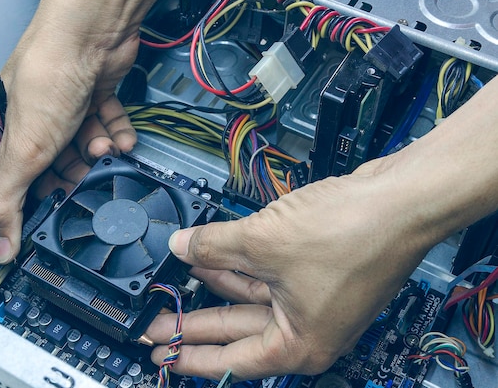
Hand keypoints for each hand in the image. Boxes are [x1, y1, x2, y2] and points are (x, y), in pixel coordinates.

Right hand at [0, 0, 178, 263]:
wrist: (92, 34)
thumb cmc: (50, 78)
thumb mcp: (23, 152)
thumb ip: (8, 201)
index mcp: (7, 131)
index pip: (18, 178)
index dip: (39, 196)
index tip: (58, 211)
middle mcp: (36, 118)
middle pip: (57, 163)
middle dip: (76, 172)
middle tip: (86, 176)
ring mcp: (68, 104)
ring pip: (87, 144)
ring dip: (100, 151)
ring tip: (104, 146)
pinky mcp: (96, 93)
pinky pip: (109, 123)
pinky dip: (119, 133)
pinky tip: (123, 139)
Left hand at [146, 160, 434, 379]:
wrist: (400, 198)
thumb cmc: (354, 234)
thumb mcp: (262, 242)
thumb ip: (213, 246)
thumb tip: (182, 246)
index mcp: (299, 344)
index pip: (230, 360)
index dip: (190, 356)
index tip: (163, 354)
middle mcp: (308, 328)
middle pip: (237, 330)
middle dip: (194, 322)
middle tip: (158, 324)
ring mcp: (313, 298)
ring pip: (250, 298)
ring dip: (215, 287)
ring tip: (178, 283)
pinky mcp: (316, 270)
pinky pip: (266, 274)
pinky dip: (240, 265)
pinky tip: (212, 255)